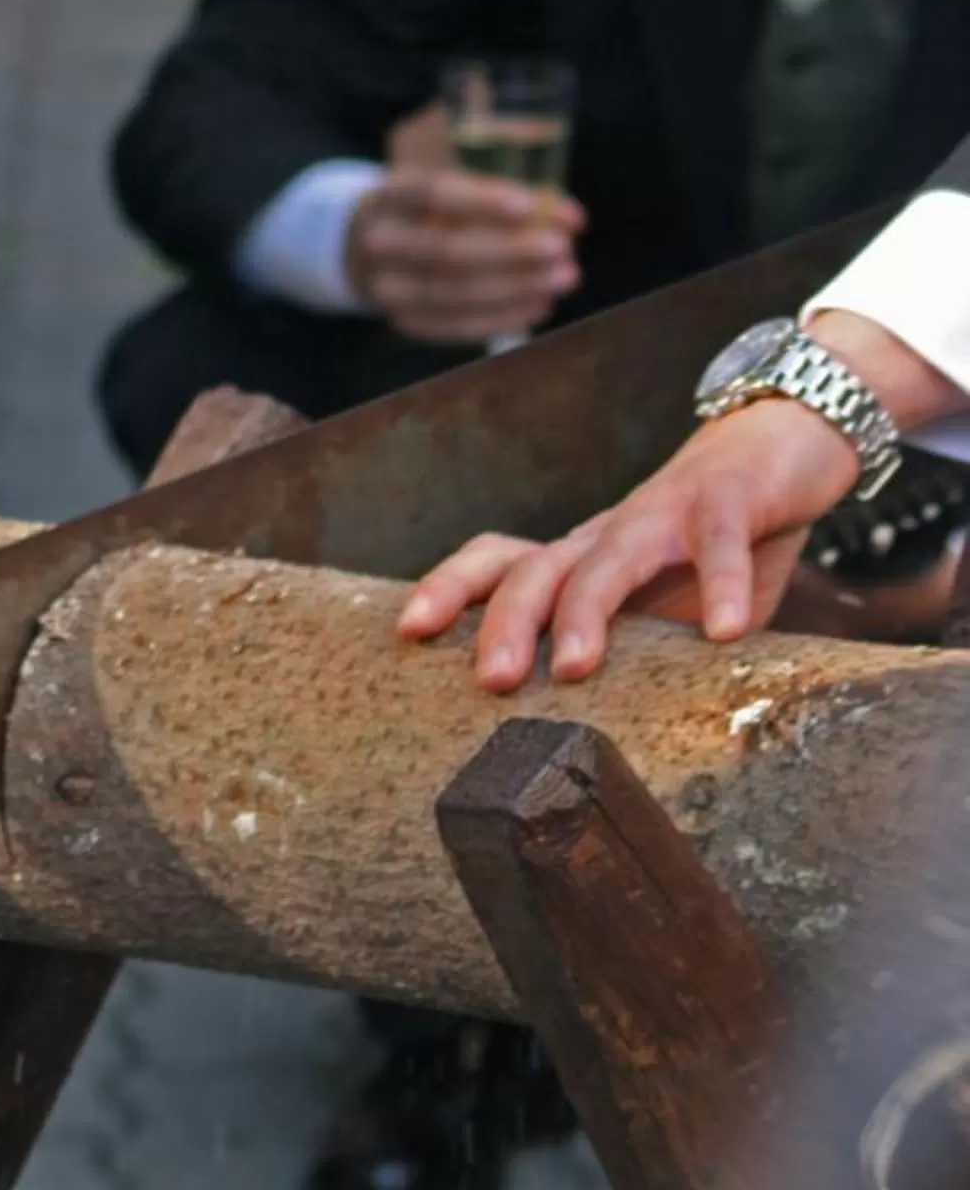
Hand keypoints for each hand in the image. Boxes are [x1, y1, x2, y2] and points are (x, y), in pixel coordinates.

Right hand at [346, 169, 584, 346]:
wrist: (376, 250)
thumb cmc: (433, 208)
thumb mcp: (452, 181)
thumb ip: (504, 190)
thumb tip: (569, 219)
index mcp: (388, 197)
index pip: (432, 193)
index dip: (482, 201)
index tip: (531, 207)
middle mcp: (378, 245)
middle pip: (445, 251)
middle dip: (510, 251)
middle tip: (561, 248)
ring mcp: (387, 289)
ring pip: (453, 293)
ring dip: (515, 288)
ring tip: (563, 278)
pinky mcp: (405, 321)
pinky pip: (455, 326)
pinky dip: (501, 318)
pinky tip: (539, 306)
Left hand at [398, 398, 860, 690]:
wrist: (781, 448)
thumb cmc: (707, 544)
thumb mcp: (656, 600)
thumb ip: (628, 652)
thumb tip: (592, 740)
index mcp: (578, 558)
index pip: (495, 565)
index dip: (447, 589)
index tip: (408, 633)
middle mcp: (605, 535)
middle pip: (535, 571)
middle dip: (505, 624)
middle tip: (492, 682)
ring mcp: (663, 514)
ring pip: (607, 558)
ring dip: (586, 610)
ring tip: (573, 665)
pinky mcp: (728, 500)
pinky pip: (718, 540)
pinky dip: (722, 582)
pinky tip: (724, 630)